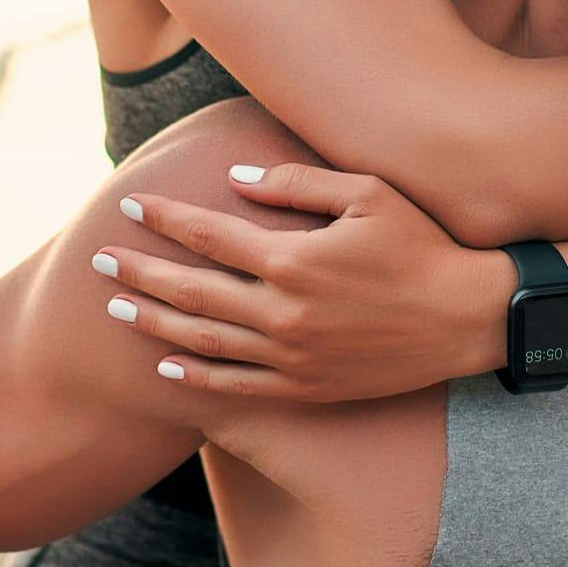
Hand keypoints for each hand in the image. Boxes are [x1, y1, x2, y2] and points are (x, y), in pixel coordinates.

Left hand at [88, 165, 509, 400]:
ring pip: (203, 343)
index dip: (165, 221)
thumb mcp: (368, 193)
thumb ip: (296, 183)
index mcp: (294, 259)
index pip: (210, 235)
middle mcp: (284, 313)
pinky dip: (195, 378)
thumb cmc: (423, 243)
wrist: (469, 317)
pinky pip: (236, 387)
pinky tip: (164, 367)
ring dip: (153, 325)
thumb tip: (231, 178)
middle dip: (139, 273)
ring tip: (116, 310)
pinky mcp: (307, 388)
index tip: (131, 206)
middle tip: (98, 259)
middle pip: (191, 292)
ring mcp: (292, 357)